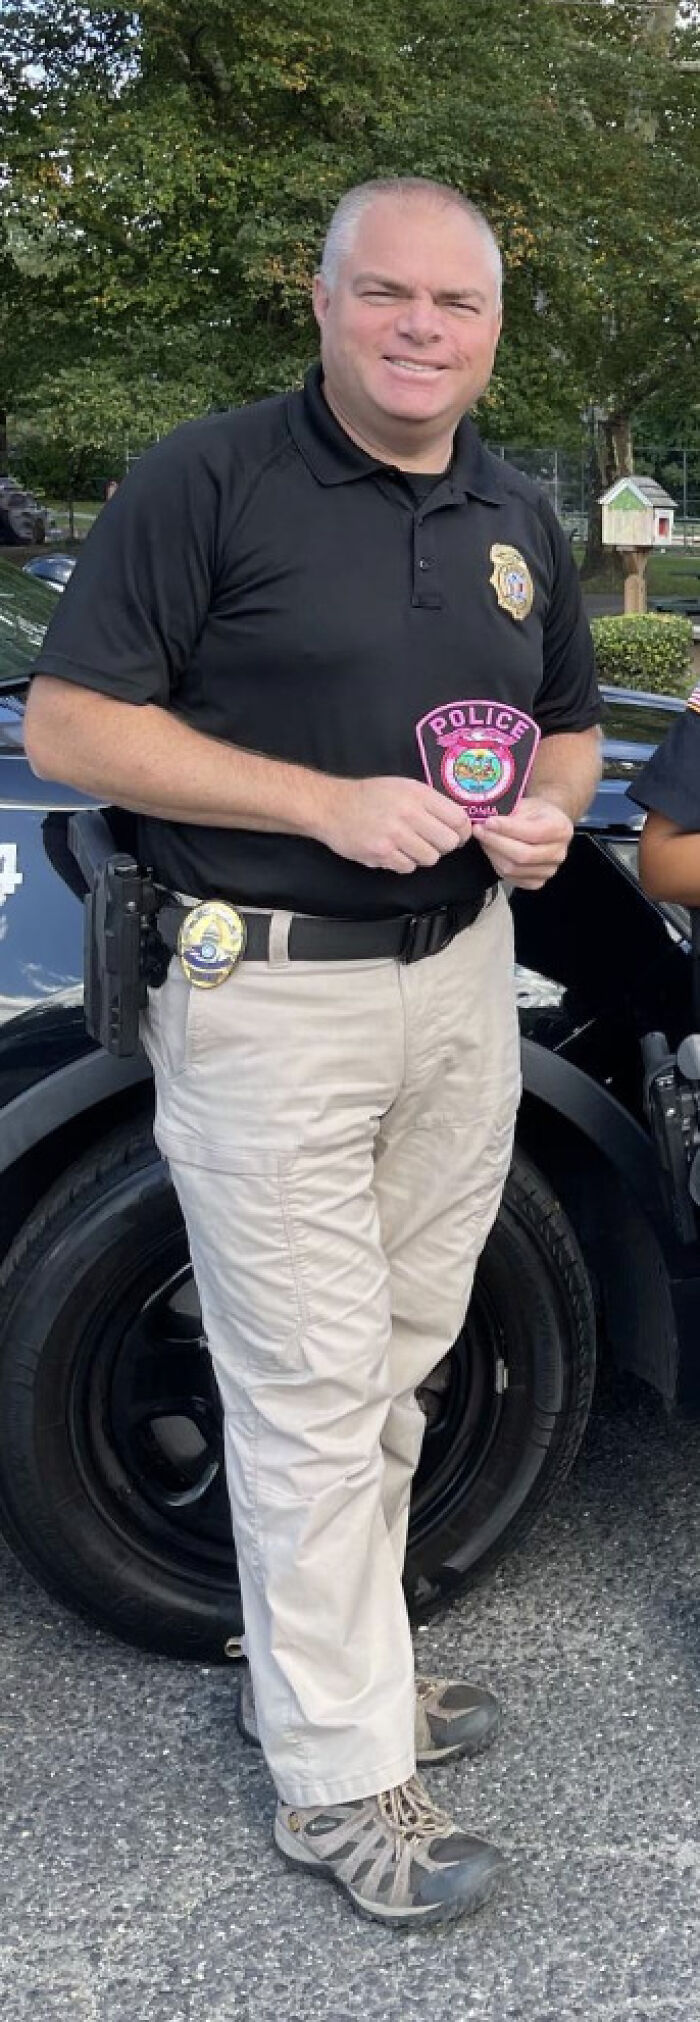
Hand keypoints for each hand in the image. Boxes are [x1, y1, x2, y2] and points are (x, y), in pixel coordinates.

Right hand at [316, 776, 472, 872]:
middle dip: (443, 845)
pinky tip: (393, 851)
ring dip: (423, 855)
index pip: (458, 819)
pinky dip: (404, 863)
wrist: (331, 806)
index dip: (462, 831)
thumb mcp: (403, 786)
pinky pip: (408, 867)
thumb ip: (430, 802)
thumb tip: (458, 823)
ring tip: (409, 845)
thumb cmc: (369, 796)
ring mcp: (394, 835)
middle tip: (431, 841)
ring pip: (430, 858)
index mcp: (418, 794)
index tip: (458, 835)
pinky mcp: (381, 854)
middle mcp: (408, 814)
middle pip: (448, 842)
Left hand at [474, 796, 572, 889]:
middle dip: (495, 842)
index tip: (488, 821)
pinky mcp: (537, 882)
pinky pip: (511, 878)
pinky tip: (492, 851)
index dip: (508, 829)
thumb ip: (509, 812)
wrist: (544, 825)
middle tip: (478, 830)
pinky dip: (496, 864)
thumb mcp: (526, 804)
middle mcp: (559, 853)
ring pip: (513, 869)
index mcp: (561, 829)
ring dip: (492, 853)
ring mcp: (549, 871)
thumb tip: (484, 820)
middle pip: (523, 855)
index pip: (534, 833)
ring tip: (483, 838)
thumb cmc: (534, 813)